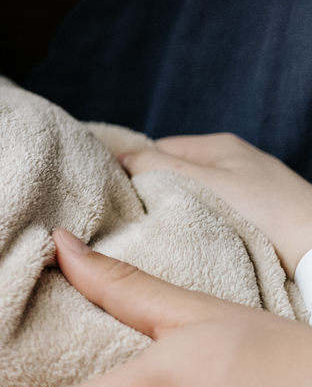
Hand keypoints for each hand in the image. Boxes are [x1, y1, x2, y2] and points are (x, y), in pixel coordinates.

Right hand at [120, 132, 311, 277]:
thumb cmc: (267, 212)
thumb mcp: (203, 184)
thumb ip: (157, 167)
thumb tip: (119, 158)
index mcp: (218, 145)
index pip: (157, 149)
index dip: (133, 172)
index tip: (118, 200)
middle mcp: (234, 160)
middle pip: (177, 173)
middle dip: (155, 193)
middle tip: (139, 220)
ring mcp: (249, 188)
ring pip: (196, 195)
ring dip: (180, 211)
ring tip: (168, 233)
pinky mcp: (261, 215)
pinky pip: (218, 213)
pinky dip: (205, 225)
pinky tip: (201, 241)